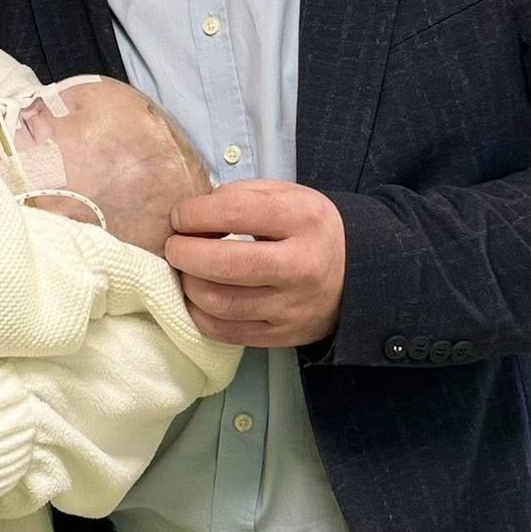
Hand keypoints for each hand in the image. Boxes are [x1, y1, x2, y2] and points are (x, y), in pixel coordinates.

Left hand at [164, 180, 345, 348]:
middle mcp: (301, 266)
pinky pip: (224, 332)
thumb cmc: (308, 229)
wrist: (356, 273)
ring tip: (187, 269)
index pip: (235, 213)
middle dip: (184, 253)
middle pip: (225, 265)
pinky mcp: (281, 335)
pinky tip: (199, 296)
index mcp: (303, 220)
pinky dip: (199, 313)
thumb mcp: (287, 195)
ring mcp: (291, 306)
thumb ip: (240, 196)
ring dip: (189, 284)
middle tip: (174, 246)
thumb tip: (191, 214)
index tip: (180, 216)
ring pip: (219, 303)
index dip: (195, 214)